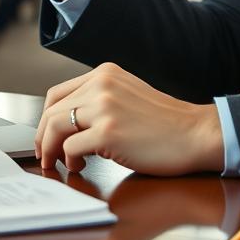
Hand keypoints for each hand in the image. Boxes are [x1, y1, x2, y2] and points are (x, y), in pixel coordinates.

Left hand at [34, 63, 222, 175]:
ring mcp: (104, 108)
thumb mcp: (128, 96)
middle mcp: (102, 85)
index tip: (47, 135)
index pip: (58, 93)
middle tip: (46, 155)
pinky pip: (71, 147)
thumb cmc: (167, 123)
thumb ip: (100, 100)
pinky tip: (81, 165)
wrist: (196, 134)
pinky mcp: (108, 133)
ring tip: (59, 162)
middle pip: (52, 111)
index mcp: (105, 73)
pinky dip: (70, 160)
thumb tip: (68, 122)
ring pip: (55, 126)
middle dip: (43, 137)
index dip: (45, 118)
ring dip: (51, 149)